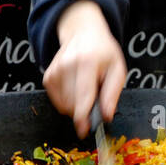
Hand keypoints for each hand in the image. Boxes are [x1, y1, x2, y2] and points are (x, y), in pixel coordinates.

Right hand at [41, 0, 127, 138]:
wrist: (83, 33)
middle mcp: (67, 65)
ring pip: (64, 105)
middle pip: (72, 104)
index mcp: (87, 62)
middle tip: (96, 99)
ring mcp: (54, 71)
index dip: (82, 117)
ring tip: (86, 88)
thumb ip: (112, 94)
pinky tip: (76, 88)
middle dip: (85, 111)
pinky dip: (68, 101)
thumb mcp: (118, 69)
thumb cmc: (103, 53)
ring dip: (76, 106)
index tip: (84, 130)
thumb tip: (106, 117)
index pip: (83, 95)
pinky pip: (57, 101)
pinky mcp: (47, 77)